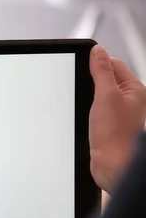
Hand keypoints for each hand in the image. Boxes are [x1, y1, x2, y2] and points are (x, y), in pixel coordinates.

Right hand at [89, 45, 145, 193]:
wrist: (114, 166)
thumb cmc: (116, 136)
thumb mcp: (106, 96)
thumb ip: (102, 72)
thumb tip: (98, 51)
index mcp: (135, 90)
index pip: (113, 64)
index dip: (96, 63)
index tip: (81, 64)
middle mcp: (128, 100)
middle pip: (104, 78)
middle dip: (89, 81)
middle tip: (82, 87)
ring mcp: (117, 113)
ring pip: (97, 94)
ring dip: (87, 97)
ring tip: (85, 105)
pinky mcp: (107, 124)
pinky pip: (94, 109)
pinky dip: (86, 110)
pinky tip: (83, 117)